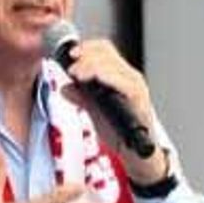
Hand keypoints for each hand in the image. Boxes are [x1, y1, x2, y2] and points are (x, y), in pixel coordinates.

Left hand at [60, 39, 168, 184]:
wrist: (137, 155)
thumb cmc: (121, 133)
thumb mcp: (95, 112)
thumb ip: (82, 98)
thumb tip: (65, 88)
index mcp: (121, 76)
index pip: (104, 49)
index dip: (86, 47)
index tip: (69, 54)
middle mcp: (130, 77)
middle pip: (107, 52)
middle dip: (84, 56)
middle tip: (70, 68)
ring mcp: (136, 86)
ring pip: (112, 64)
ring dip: (90, 65)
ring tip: (76, 74)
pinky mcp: (138, 98)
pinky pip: (122, 81)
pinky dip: (103, 76)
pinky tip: (90, 80)